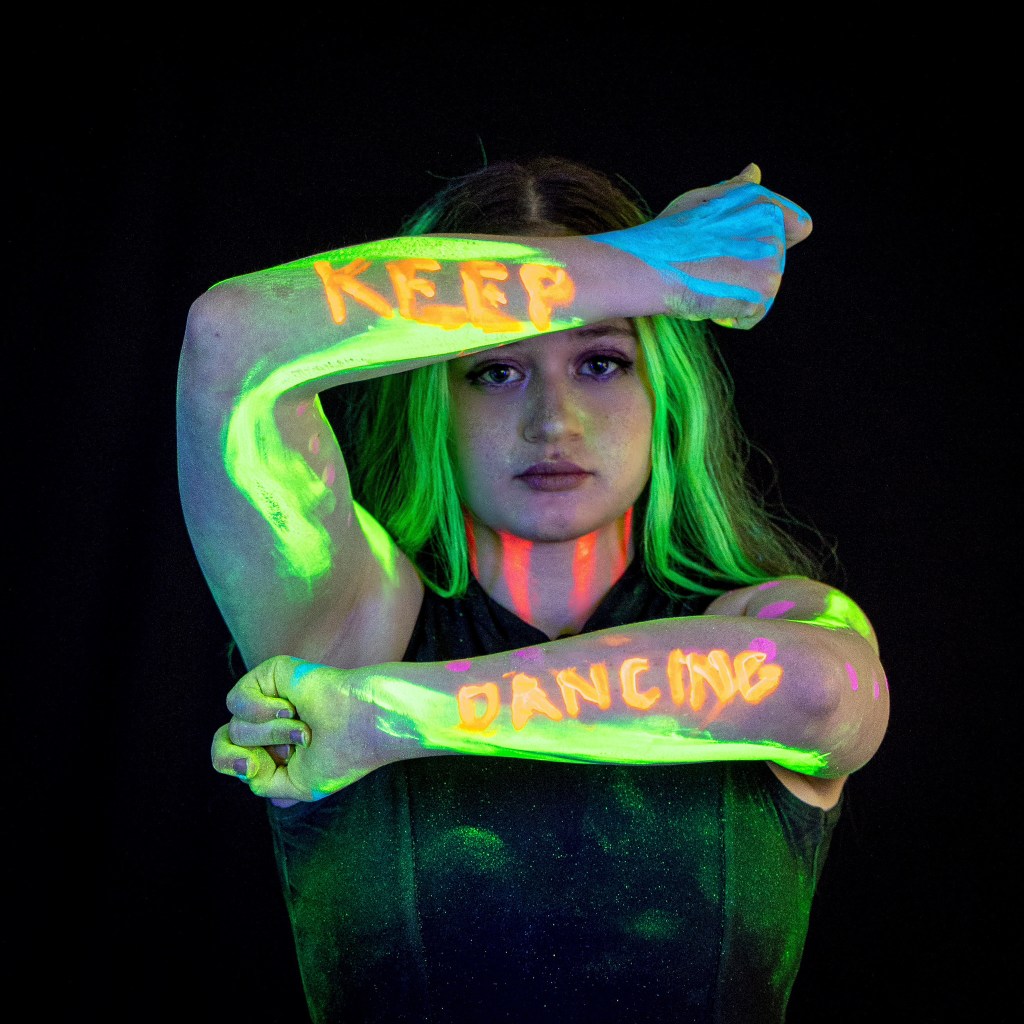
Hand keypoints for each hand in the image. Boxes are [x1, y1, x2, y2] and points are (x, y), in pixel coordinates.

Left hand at [211, 655, 386, 803]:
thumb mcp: (298, 786)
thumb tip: (247, 771)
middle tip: (265, 758)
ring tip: (303, 730)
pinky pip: (238, 699)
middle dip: (240, 755)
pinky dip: (259, 709)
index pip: (229, 757)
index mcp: (276, 748)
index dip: (234, 765)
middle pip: (224, 741)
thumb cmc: (340, 755)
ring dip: (271, 734)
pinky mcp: (271, 675)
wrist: (361, 726)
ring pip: (237, 724)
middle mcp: (270, 723)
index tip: (254, 769)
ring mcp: (270, 697)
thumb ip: (264, 783)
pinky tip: (288, 709)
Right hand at [599, 164, 811, 328]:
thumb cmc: (669, 235)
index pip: (798, 227)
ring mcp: (771, 262)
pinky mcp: (762, 293)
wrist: (650, 269)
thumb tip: (754, 171)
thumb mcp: (703, 200)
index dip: (773, 241)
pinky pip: (753, 314)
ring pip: (764, 290)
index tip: (743, 250)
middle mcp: (773, 230)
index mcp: (764, 205)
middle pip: (776, 263)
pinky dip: (733, 316)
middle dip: (748, 270)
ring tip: (709, 281)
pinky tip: (712, 301)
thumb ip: (737, 189)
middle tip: (711, 266)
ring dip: (739, 294)